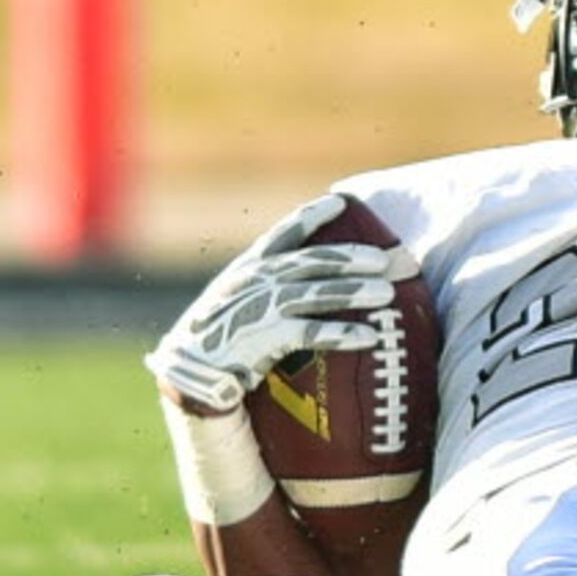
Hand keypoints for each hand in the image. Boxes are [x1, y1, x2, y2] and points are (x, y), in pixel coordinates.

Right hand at [145, 198, 403, 413]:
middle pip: (311, 262)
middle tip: (387, 259)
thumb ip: (272, 283)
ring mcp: (257, 308)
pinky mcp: (260, 339)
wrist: (188, 374)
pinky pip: (309, 333)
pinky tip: (369, 336)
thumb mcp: (240, 298)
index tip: (342, 201)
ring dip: (354, 292)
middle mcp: (255, 281)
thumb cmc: (224, 336)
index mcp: (250, 267)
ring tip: (388, 294)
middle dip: (351, 256)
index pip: (285, 232)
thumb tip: (318, 277)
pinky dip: (341, 333)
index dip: (313, 215)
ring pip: (315, 293)